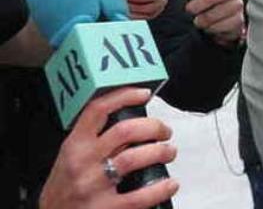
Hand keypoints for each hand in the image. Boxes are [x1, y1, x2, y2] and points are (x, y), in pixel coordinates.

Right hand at [39, 87, 178, 208]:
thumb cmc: (64, 189)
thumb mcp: (69, 158)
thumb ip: (93, 141)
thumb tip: (130, 124)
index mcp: (74, 146)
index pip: (98, 110)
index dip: (124, 96)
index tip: (144, 94)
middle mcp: (83, 163)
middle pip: (126, 131)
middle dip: (153, 127)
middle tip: (165, 131)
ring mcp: (94, 186)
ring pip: (135, 157)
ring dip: (161, 152)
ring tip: (169, 152)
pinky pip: (141, 196)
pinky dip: (161, 188)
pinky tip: (170, 183)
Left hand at [184, 0, 243, 45]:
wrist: (222, 18)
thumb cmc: (207, 0)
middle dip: (197, 4)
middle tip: (189, 9)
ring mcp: (238, 5)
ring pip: (218, 12)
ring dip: (204, 18)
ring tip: (197, 20)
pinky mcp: (239, 20)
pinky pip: (224, 24)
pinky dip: (213, 27)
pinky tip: (208, 27)